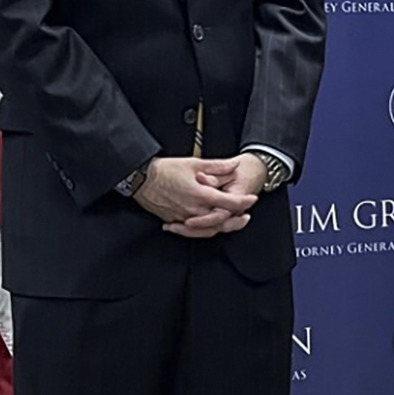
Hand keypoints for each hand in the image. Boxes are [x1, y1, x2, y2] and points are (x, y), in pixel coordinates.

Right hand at [135, 157, 255, 238]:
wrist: (141, 179)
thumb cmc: (165, 170)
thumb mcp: (194, 163)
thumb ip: (217, 166)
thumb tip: (233, 165)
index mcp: (201, 195)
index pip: (229, 203)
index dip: (243, 202)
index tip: (252, 199)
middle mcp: (194, 210)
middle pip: (221, 221)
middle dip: (236, 220)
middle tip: (246, 216)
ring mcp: (184, 218)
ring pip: (208, 230)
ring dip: (222, 227)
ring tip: (230, 221)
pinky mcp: (175, 221)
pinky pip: (193, 231)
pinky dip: (203, 230)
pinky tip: (206, 227)